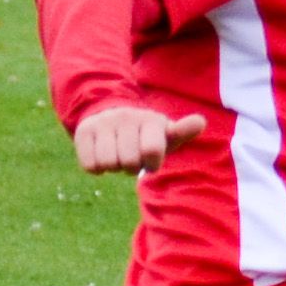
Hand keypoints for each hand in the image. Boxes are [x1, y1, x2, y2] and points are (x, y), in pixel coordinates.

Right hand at [74, 105, 204, 174]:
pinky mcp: (83, 131)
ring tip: (119, 155)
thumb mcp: (167, 135)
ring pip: (108, 163)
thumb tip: (201, 122)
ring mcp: (103, 122)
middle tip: (132, 156)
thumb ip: (183, 132)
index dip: (151, 164)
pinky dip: (97, 168)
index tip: (152, 160)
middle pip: (128, 162)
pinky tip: (103, 155)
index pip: (152, 151)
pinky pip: (90, 165)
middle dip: (131, 166)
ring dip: (114, 167)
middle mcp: (126, 117)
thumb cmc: (148, 136)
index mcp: (151, 120)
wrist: (113, 118)